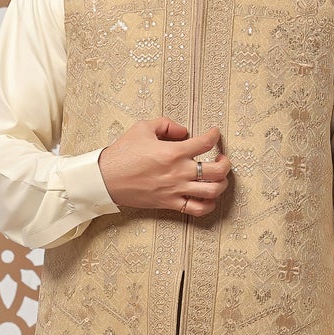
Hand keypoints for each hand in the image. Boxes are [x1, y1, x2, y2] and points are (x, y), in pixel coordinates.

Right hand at [97, 118, 230, 215]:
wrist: (106, 179)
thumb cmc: (122, 153)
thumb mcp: (143, 128)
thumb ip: (166, 124)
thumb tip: (184, 131)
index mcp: (173, 152)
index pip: (206, 143)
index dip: (215, 135)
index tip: (215, 133)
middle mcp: (179, 172)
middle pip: (217, 171)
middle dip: (226, 163)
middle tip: (222, 158)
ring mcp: (176, 190)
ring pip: (213, 191)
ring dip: (222, 183)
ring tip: (219, 177)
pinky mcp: (170, 203)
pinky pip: (197, 209)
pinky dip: (209, 205)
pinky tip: (209, 197)